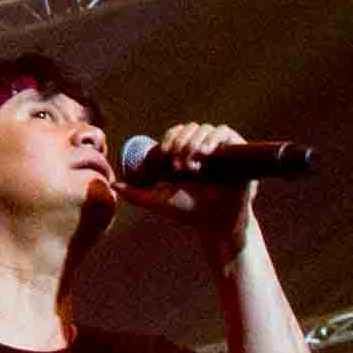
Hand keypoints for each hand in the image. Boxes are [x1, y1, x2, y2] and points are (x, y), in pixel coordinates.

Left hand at [113, 120, 260, 234]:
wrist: (216, 224)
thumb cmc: (190, 213)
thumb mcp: (159, 201)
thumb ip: (136, 194)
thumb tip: (115, 185)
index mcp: (187, 154)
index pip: (177, 133)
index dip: (170, 138)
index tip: (165, 155)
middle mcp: (204, 149)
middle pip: (190, 128)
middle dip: (181, 142)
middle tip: (178, 163)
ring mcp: (221, 150)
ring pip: (205, 128)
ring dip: (194, 142)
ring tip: (192, 164)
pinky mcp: (238, 152)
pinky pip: (225, 132)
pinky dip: (214, 138)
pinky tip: (206, 153)